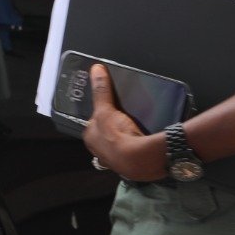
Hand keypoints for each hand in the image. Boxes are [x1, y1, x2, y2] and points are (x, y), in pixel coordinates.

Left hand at [82, 65, 166, 180]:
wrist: (139, 160)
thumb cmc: (116, 136)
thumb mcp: (105, 109)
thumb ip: (101, 90)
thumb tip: (96, 70)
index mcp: (90, 138)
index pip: (92, 123)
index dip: (101, 115)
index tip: (110, 108)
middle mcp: (100, 152)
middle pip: (106, 134)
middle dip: (114, 127)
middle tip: (125, 116)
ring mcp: (116, 160)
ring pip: (119, 143)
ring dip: (126, 136)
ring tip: (136, 126)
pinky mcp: (132, 164)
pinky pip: (133, 149)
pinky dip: (137, 143)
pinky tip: (144, 137)